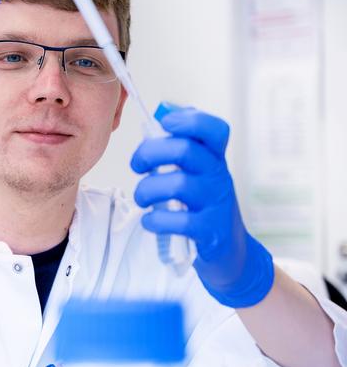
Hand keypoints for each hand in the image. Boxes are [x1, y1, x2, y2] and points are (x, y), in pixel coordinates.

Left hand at [130, 106, 274, 307]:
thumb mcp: (199, 172)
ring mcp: (216, 204)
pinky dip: (155, 220)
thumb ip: (181, 145)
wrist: (230, 252)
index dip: (189, 120)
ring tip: (142, 198)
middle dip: (150, 153)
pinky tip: (151, 221)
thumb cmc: (204, 206)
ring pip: (177, 185)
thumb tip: (161, 114)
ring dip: (148, 190)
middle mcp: (219, 176)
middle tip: (137, 166)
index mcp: (215, 158)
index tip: (166, 124)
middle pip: (184, 150)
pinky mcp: (211, 231)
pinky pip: (178, 221)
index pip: (213, 129)